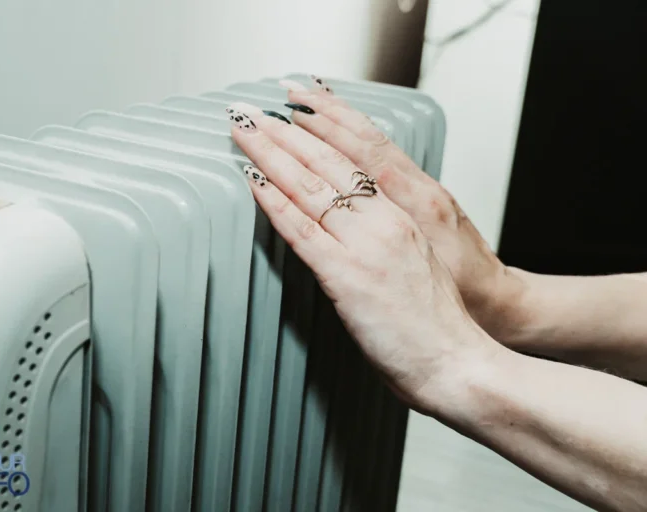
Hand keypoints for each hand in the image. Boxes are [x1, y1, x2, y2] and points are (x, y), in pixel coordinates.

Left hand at [227, 101, 499, 410]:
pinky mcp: (346, 275)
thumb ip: (384, 240)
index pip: (354, 158)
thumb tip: (348, 231)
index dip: (319, 131)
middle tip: (251, 110)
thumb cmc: (438, 323)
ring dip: (270, 154)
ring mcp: (365, 245)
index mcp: (405, 214)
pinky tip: (251, 180)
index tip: (293, 111)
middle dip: (284, 130)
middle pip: (327, 162)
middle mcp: (385, 220)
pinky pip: (302, 230)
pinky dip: (273, 202)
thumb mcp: (417, 264)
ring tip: (243, 129)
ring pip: (310, 186)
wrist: (458, 360)